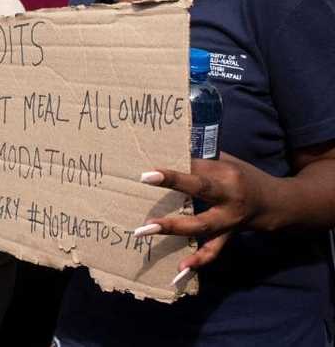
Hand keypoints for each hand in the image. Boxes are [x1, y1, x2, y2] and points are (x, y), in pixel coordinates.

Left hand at [136, 153, 271, 273]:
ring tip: (144, 229)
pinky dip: (197, 261)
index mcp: (228, 174)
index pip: (197, 168)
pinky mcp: (228, 235)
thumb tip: (168, 148)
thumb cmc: (243, 176)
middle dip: (174, 186)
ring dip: (173, 228)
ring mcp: (229, 219)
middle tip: (144, 182)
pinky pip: (212, 250)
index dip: (175, 170)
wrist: (276, 203)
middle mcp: (230, 197)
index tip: (147, 173)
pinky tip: (179, 270)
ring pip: (202, 225)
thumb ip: (200, 158)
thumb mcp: (226, 160)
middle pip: (201, 190)